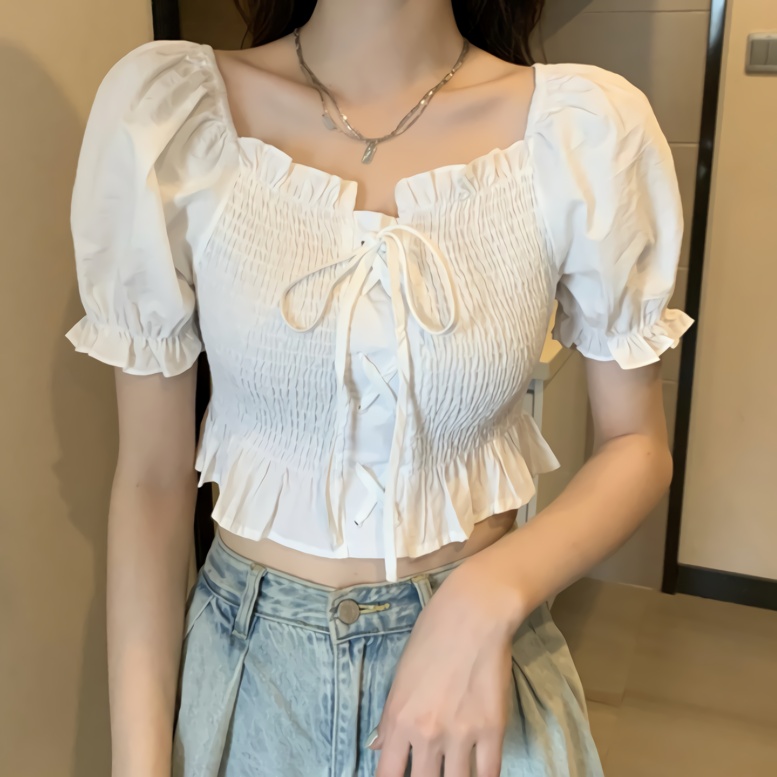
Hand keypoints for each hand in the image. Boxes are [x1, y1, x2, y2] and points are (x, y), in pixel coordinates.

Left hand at [369, 560, 525, 776]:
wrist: (472, 615)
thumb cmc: (431, 636)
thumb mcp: (401, 676)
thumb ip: (390, 717)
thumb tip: (378, 747)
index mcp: (398, 719)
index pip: (387, 776)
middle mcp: (426, 734)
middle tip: (431, 766)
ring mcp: (461, 735)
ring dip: (455, 776)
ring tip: (455, 767)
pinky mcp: (493, 731)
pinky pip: (488, 774)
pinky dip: (483, 775)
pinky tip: (479, 770)